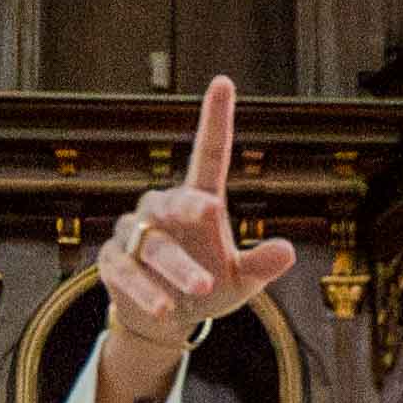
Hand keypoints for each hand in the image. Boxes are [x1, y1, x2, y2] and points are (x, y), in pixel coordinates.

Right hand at [91, 77, 297, 402]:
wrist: (164, 320)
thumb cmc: (209, 288)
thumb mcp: (243, 282)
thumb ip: (261, 265)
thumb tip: (289, 251)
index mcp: (199, 201)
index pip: (208, 153)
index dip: (215, 119)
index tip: (223, 82)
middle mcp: (163, 209)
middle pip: (175, 202)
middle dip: (190, 209)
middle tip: (209, 213)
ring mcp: (135, 235)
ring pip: (151, 243)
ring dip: (176, 266)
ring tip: (203, 287)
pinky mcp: (113, 263)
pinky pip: (126, 273)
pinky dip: (146, 291)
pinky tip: (164, 308)